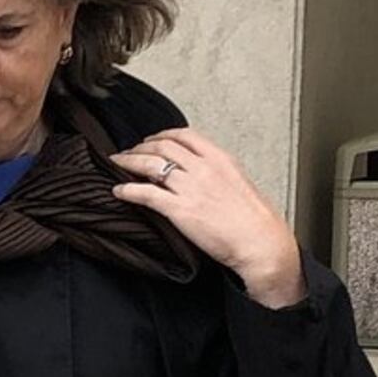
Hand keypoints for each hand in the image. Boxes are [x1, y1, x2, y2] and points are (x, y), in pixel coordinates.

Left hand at [108, 129, 304, 306]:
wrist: (260, 241)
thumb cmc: (253, 219)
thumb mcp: (238, 183)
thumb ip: (217, 174)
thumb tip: (201, 174)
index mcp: (219, 159)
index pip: (184, 135)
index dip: (161, 135)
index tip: (150, 140)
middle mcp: (203, 168)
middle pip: (162, 146)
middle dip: (140, 147)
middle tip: (128, 153)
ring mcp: (190, 187)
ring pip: (150, 164)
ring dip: (128, 162)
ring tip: (116, 165)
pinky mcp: (180, 209)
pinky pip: (146, 194)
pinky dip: (128, 190)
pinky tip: (118, 191)